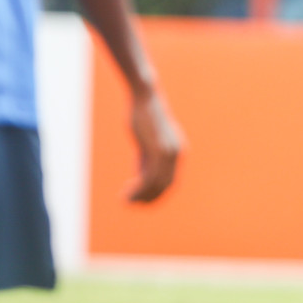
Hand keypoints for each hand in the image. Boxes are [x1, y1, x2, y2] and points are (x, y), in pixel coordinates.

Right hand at [127, 88, 181, 202]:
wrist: (145, 98)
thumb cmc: (143, 117)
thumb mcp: (146, 142)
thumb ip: (147, 159)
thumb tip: (142, 178)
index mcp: (177, 151)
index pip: (171, 181)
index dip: (157, 193)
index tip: (141, 200)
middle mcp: (177, 154)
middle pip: (166, 185)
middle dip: (150, 198)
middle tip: (132, 203)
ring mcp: (169, 153)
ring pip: (157, 184)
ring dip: (141, 196)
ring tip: (125, 201)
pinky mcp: (159, 150)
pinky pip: (149, 177)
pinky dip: (138, 189)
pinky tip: (126, 193)